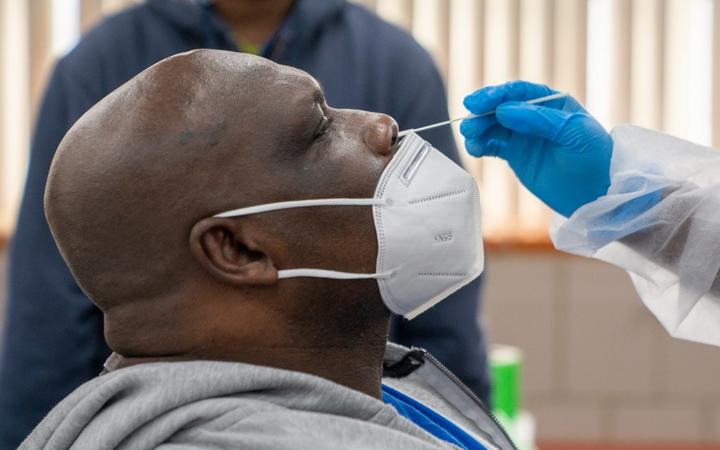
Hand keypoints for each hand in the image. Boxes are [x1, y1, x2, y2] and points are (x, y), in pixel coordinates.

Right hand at [460, 81, 612, 217]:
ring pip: (492, 127)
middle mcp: (533, 116)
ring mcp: (522, 136)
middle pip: (500, 108)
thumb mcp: (573, 132)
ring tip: (470, 138)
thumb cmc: (594, 157)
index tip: (478, 103)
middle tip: (468, 124)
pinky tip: (474, 149)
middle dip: (482, 113)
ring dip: (478, 130)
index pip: (518, 92)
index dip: (496, 95)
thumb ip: (539, 120)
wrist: (597, 192)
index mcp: (551, 102)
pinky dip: (480, 146)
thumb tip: (503, 111)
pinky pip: (492, 146)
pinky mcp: (515, 156)